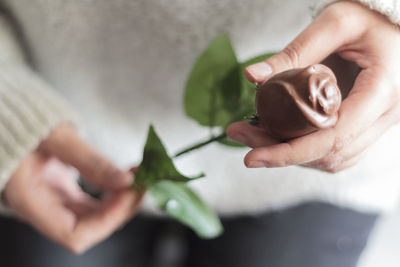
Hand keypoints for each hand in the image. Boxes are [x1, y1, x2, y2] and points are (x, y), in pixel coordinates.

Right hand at [3, 124, 142, 252]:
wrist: (5, 117)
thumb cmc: (20, 123)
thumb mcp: (57, 137)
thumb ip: (90, 161)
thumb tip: (126, 180)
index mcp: (31, 202)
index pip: (75, 234)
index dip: (108, 220)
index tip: (130, 191)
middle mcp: (43, 209)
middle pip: (90, 228)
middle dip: (121, 208)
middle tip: (143, 181)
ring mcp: (54, 202)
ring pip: (95, 217)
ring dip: (121, 202)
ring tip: (139, 177)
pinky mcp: (63, 191)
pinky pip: (93, 203)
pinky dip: (112, 194)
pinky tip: (125, 177)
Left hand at [227, 1, 399, 171]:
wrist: (392, 24)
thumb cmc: (370, 18)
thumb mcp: (333, 24)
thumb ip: (293, 53)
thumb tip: (253, 77)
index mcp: (382, 90)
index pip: (332, 138)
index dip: (289, 153)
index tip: (252, 157)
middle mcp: (386, 115)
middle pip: (328, 154)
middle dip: (279, 152)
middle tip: (240, 135)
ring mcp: (379, 124)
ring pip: (332, 159)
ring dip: (290, 154)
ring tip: (254, 134)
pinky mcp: (368, 126)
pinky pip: (337, 152)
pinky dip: (306, 150)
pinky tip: (280, 136)